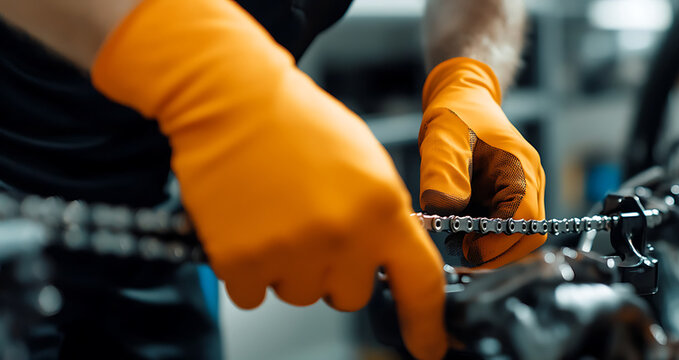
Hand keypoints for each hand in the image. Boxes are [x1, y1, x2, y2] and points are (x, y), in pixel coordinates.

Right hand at [89, 0, 445, 356]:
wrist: (232, 100)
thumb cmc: (300, 126)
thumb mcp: (367, 165)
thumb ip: (383, 217)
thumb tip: (389, 261)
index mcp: (382, 208)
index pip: (420, 283)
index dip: (427, 325)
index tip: (430, 348)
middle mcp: (342, 236)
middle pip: (350, 296)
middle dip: (335, 270)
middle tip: (314, 222)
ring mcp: (290, 251)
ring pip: (300, 295)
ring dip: (290, 267)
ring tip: (278, 214)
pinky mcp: (241, 261)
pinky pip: (254, 294)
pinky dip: (249, 268)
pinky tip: (249, 224)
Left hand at [419, 57, 544, 268]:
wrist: (462, 96)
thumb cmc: (455, 113)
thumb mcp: (442, 139)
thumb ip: (443, 174)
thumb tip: (446, 211)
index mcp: (519, 166)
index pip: (525, 220)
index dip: (498, 242)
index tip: (467, 249)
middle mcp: (529, 180)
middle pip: (529, 234)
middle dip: (496, 252)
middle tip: (460, 254)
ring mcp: (524, 188)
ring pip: (520, 235)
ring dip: (491, 247)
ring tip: (456, 243)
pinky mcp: (510, 194)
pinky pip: (507, 226)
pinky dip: (486, 237)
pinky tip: (460, 232)